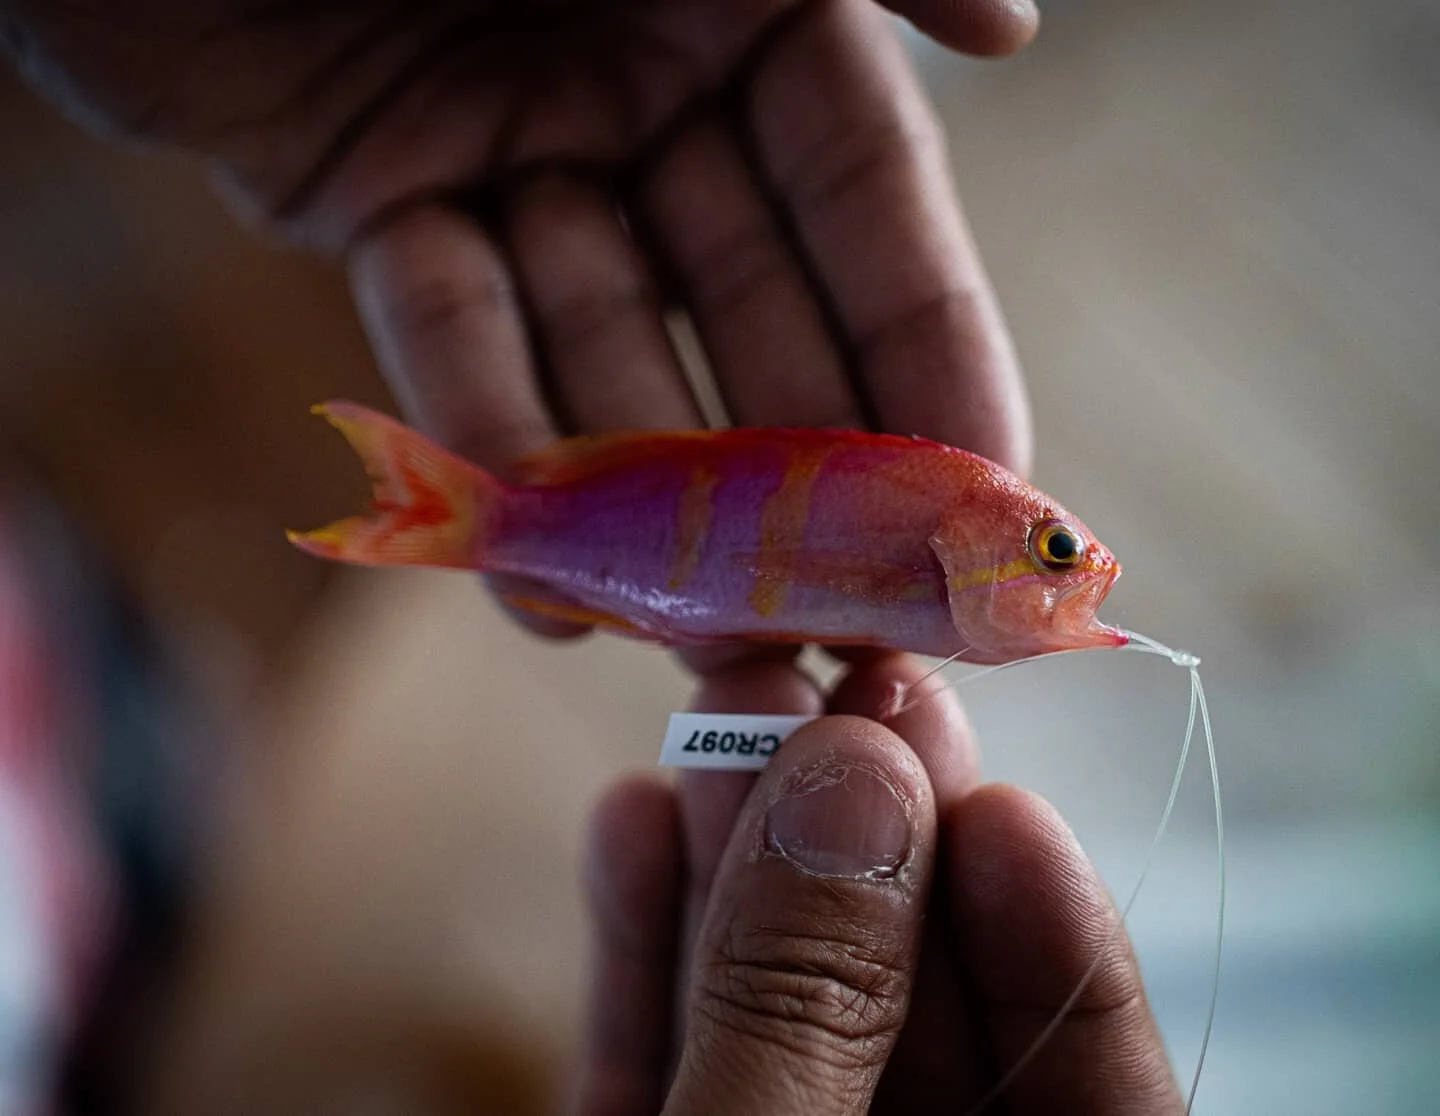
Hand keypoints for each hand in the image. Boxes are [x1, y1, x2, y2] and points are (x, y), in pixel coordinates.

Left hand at [3, 0, 1034, 636]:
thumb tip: (1016, 27)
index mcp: (741, 5)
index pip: (867, 201)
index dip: (925, 349)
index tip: (978, 489)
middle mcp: (636, 79)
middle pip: (745, 304)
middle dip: (795, 461)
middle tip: (840, 608)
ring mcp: (506, 142)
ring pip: (599, 340)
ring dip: (643, 489)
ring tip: (691, 631)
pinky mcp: (370, 182)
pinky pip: (444, 317)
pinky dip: (484, 426)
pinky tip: (530, 563)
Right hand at [578, 653, 1182, 1113]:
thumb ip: (805, 1004)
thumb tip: (856, 775)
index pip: (1087, 1074)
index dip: (1050, 925)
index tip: (996, 797)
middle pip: (915, 1003)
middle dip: (870, 834)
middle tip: (838, 684)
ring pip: (779, 1004)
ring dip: (743, 850)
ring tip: (724, 707)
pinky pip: (666, 1050)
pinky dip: (645, 939)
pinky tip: (632, 815)